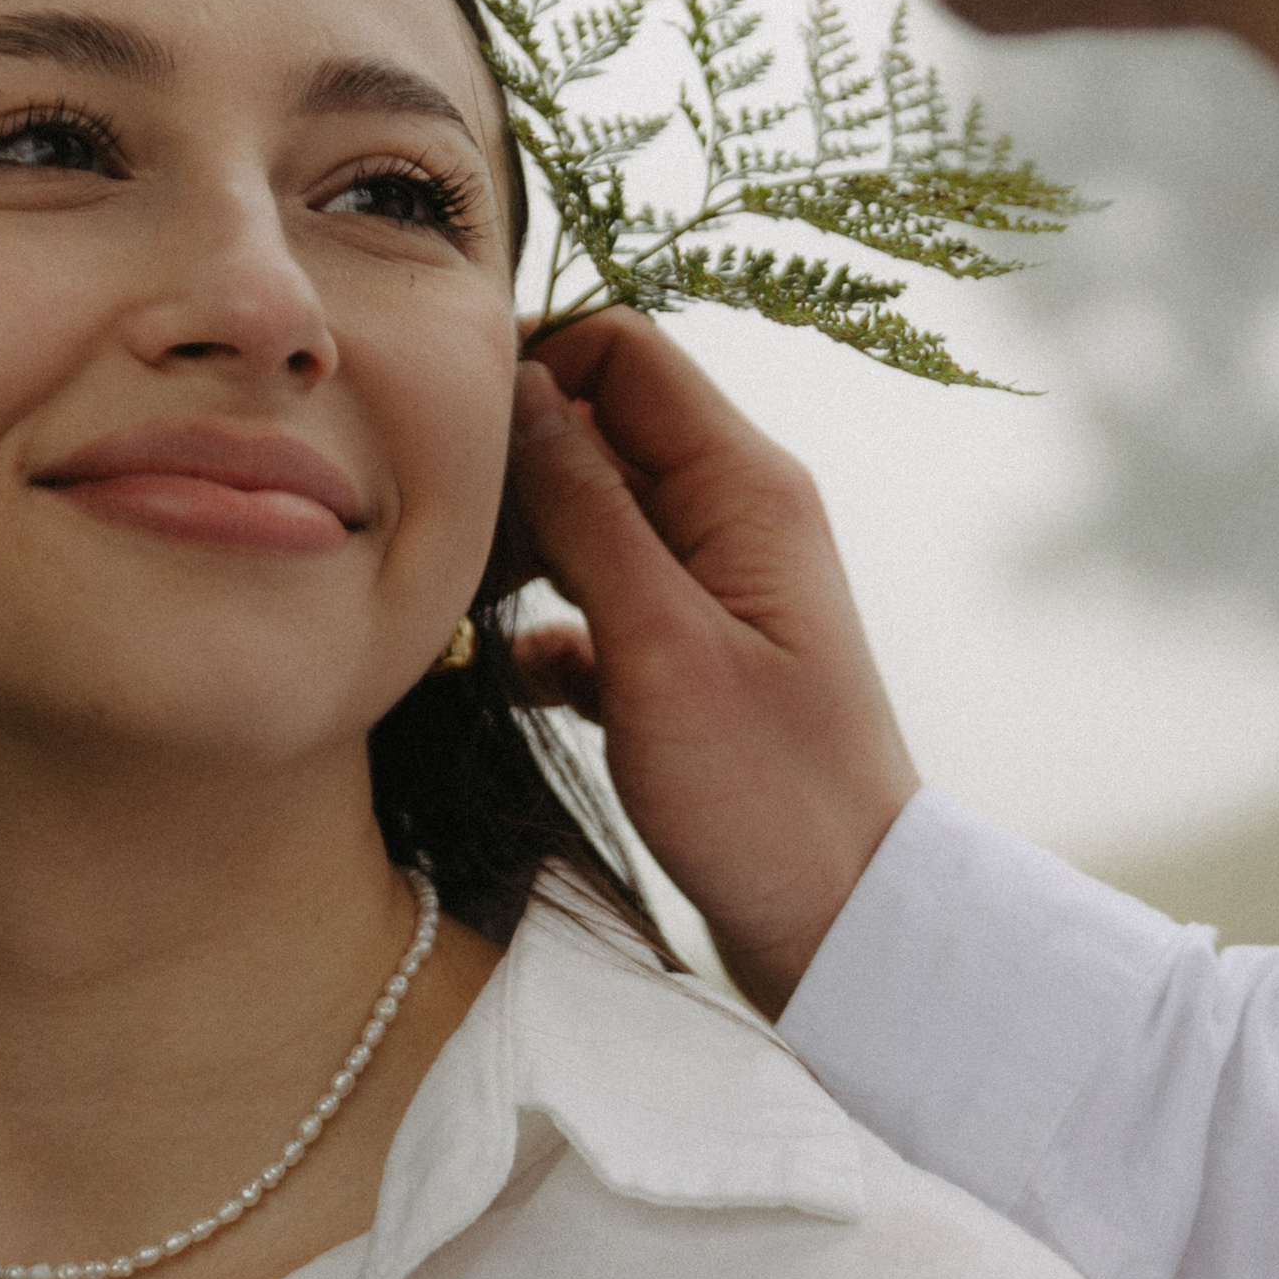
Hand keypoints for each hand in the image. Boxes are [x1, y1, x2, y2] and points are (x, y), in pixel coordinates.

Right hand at [510, 312, 918, 1016]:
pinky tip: (509, 684)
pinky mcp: (685, 662)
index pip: (623, 351)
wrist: (843, 927)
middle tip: (436, 539)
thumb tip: (515, 391)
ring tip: (454, 608)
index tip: (446, 439)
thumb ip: (587, 510)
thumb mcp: (661, 644)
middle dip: (510, 466)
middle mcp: (732, 517)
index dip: (530, 369)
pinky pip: (589, 609)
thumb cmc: (768, 794)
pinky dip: (542, 634)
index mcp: (745, 486)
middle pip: (595, 428)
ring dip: (516, 551)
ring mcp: (710, 590)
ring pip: (584, 520)